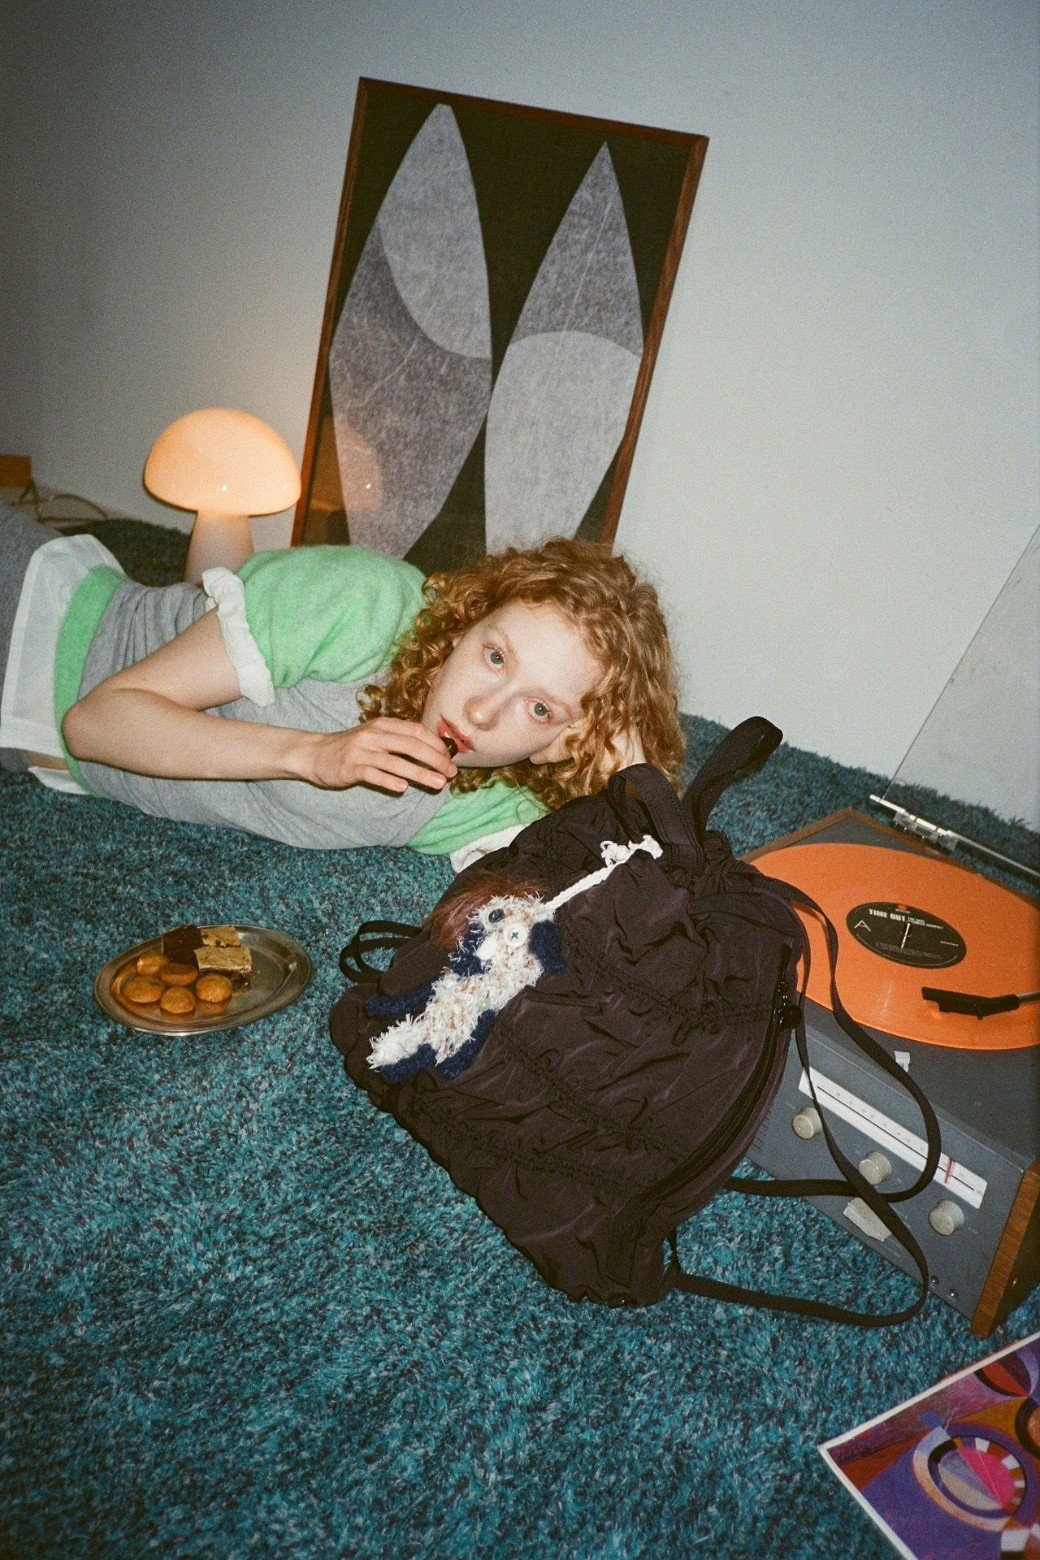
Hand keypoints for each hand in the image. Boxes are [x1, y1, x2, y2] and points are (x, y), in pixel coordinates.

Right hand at [305, 718, 457, 793]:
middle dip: (435, 759)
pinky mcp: (350, 767)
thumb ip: (399, 741)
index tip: (450, 758)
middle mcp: (374, 734)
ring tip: (438, 783)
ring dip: (420, 773)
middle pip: (411, 745)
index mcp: (383, 725)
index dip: (436, 744)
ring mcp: (361, 751)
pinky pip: (373, 774)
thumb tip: (433, 753)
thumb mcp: (376, 737)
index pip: (416, 731)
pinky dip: (389, 781)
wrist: (315, 753)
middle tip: (450, 773)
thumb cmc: (352, 747)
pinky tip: (403, 789)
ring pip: (396, 762)